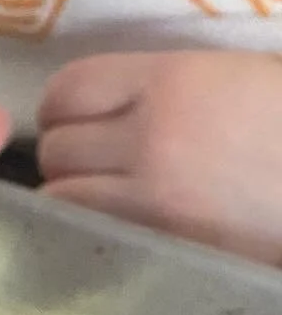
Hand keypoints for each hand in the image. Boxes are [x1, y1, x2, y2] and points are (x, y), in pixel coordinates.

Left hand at [38, 50, 281, 266]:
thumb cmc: (280, 127)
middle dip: (67, 157)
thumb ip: (161, 91)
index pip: (67, 89)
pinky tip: (109, 229)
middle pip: (56, 145)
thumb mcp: (231, 80)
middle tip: (95, 169)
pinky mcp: (153, 236)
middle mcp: (150, 131)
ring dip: (71, 198)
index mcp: (173, 77)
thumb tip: (99, 114)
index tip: (76, 124)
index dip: (62, 110)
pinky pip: (80, 231)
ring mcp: (147, 190)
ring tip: (104, 201)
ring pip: (57, 194)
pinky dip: (82, 230)